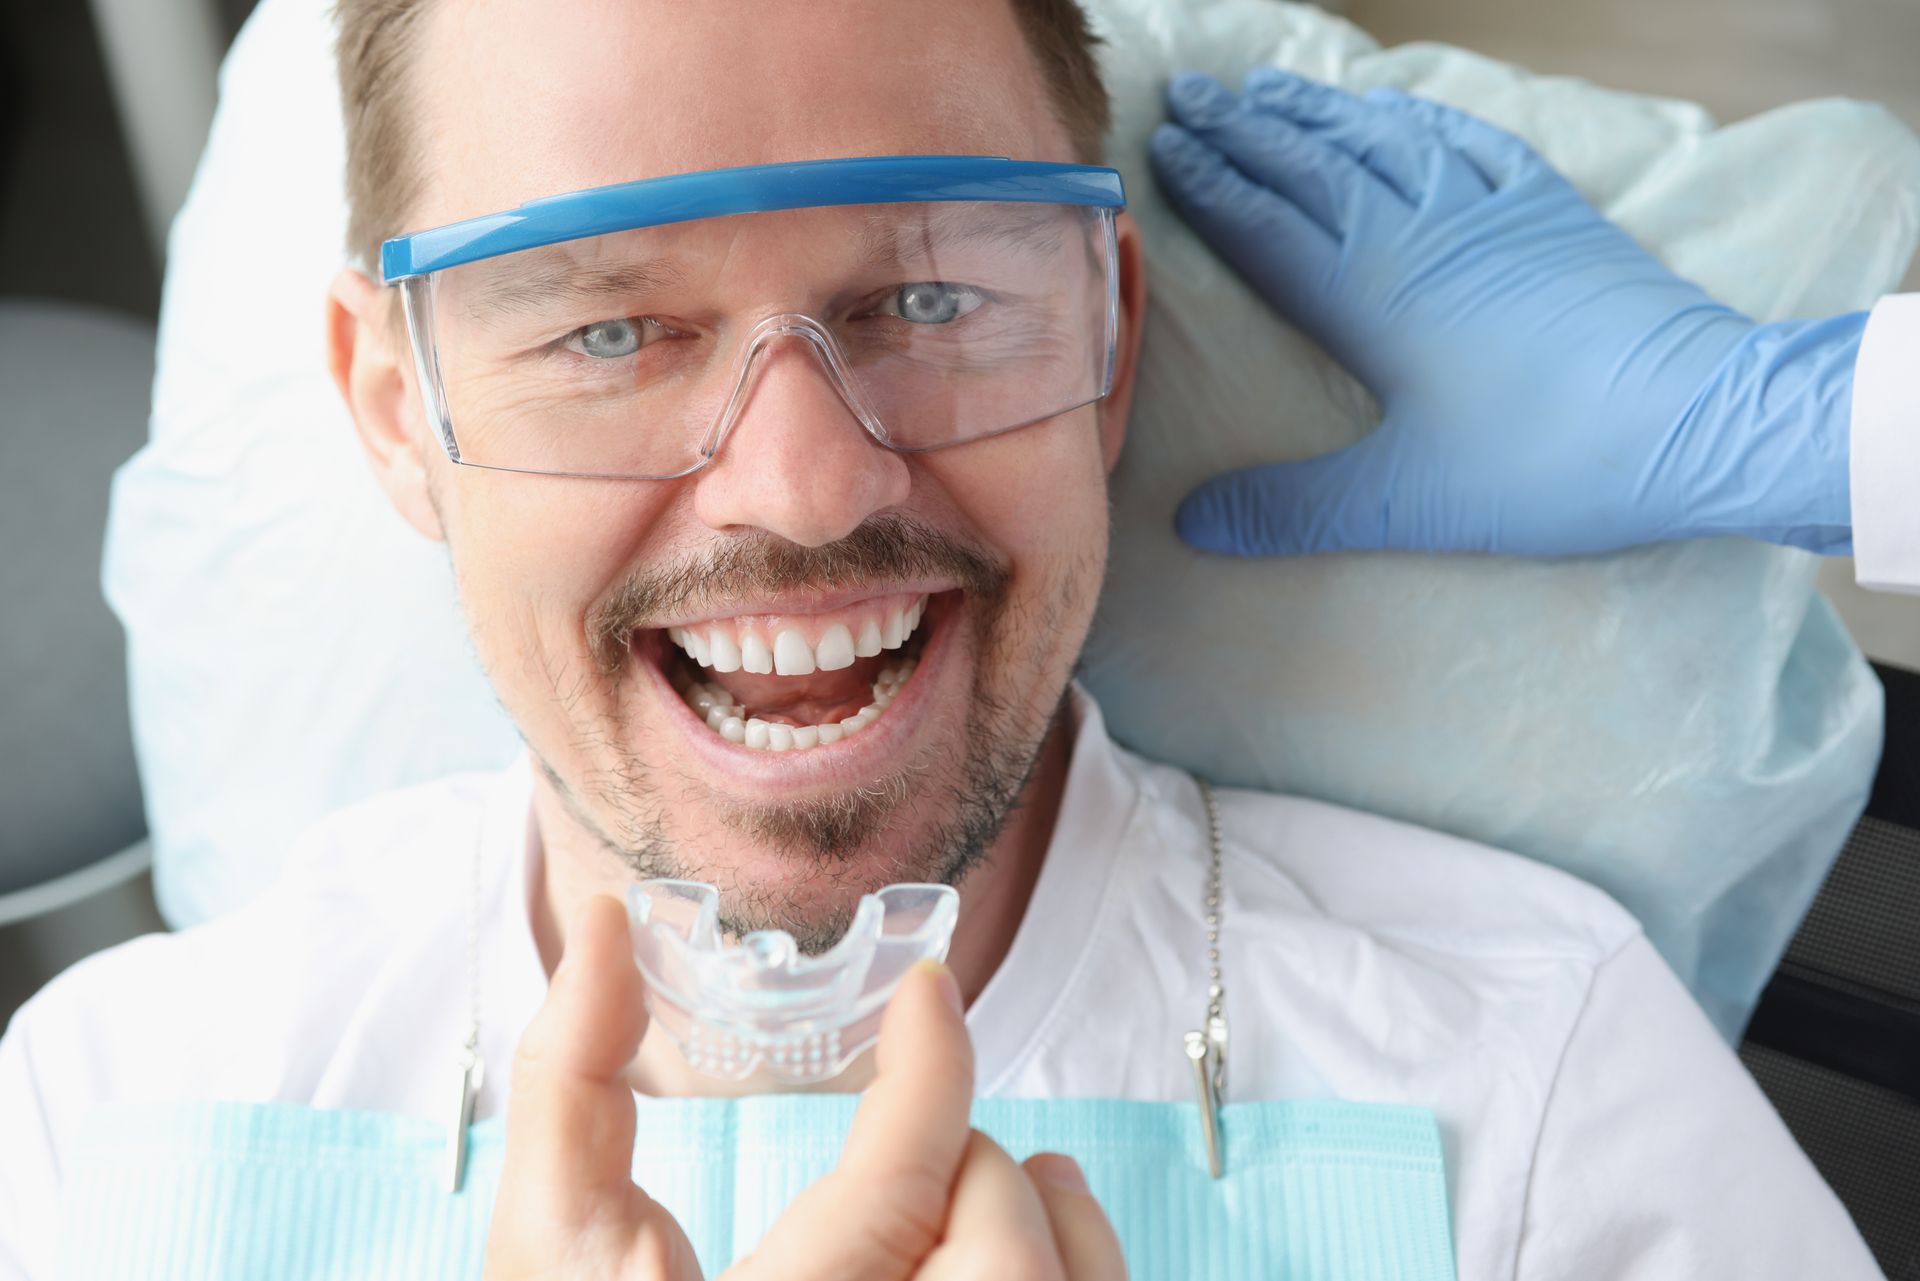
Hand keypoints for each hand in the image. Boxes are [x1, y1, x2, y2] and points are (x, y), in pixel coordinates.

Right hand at [486, 894, 1125, 1279]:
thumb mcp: (552, 1235)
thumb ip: (571, 1079)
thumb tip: (605, 926)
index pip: (893, 1189)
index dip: (932, 1069)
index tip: (930, 992)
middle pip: (997, 1255)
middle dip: (975, 1166)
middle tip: (932, 1136)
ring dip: (1054, 1225)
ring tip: (1022, 1179)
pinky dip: (1078, 1276)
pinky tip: (1037, 1255)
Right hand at [1150, 69, 1857, 557]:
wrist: (1700, 418)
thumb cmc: (1549, 462)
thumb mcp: (1407, 502)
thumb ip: (1293, 510)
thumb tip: (1191, 524)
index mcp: (1372, 296)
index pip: (1266, 225)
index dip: (1210, 186)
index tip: (1161, 149)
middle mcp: (1419, 234)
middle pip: (1311, 167)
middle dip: (1243, 130)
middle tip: (1188, 97)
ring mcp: (1488, 211)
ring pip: (1381, 142)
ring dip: (1319, 112)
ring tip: (1268, 88)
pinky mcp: (1549, 211)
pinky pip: (1465, 141)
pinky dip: (1416, 119)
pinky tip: (1396, 110)